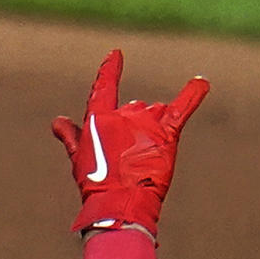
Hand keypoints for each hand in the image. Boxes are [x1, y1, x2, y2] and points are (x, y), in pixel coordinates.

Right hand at [52, 49, 208, 237]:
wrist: (119, 203)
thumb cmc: (95, 184)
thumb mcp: (79, 159)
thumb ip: (71, 136)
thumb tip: (57, 121)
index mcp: (100, 118)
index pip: (104, 88)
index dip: (109, 71)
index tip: (116, 55)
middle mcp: (125, 114)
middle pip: (134, 109)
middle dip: (132, 130)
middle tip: (126, 161)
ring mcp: (147, 123)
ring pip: (153, 112)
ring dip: (150, 129)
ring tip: (144, 158)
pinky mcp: (166, 134)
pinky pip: (182, 108)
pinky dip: (194, 94)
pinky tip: (202, 83)